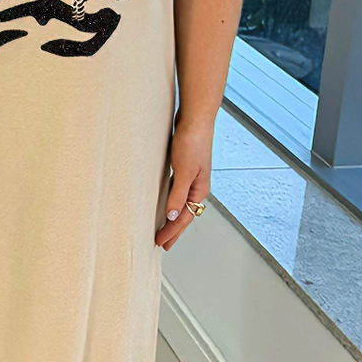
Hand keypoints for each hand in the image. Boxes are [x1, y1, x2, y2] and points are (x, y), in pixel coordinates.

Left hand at [154, 118, 211, 249]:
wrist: (195, 118)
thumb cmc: (193, 141)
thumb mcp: (184, 172)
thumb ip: (178, 195)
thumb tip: (173, 216)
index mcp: (200, 189)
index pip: (185, 218)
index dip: (172, 232)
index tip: (160, 243)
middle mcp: (197, 185)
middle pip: (185, 214)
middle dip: (174, 230)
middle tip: (163, 243)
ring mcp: (191, 176)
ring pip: (181, 203)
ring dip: (173, 217)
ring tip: (164, 228)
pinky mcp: (184, 167)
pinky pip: (177, 190)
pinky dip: (171, 201)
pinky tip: (165, 202)